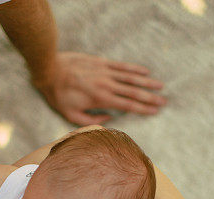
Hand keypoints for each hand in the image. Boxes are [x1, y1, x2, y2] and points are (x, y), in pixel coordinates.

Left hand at [33, 52, 165, 124]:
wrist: (50, 69)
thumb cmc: (58, 94)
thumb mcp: (70, 115)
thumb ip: (91, 121)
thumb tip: (108, 120)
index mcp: (101, 99)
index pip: (127, 105)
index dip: (143, 109)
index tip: (155, 112)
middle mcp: (106, 84)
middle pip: (133, 92)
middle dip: (150, 98)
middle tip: (164, 102)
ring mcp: (105, 72)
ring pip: (131, 77)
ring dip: (147, 82)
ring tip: (160, 86)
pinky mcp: (102, 62)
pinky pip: (122, 66)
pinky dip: (135, 68)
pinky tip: (145, 70)